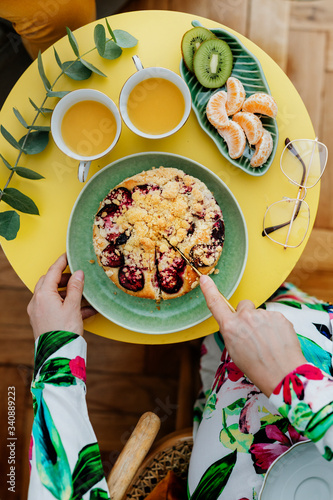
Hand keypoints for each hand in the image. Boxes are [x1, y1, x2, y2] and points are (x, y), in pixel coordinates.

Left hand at [27, 253, 96, 339]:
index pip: (53, 272)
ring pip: (51, 295)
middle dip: (63, 278)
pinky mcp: (41, 321)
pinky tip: (83, 309)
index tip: (68, 255)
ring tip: (82, 294)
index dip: (62, 262)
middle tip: (76, 276)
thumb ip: (76, 288)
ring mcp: (37, 312)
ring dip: (66, 292)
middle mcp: (37, 301)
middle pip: (49, 282)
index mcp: (43, 294)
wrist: (57, 354)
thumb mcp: (73, 306)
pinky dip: (65, 304)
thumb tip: (78, 273)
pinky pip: (53, 306)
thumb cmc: (65, 330)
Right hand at [200, 275, 306, 396]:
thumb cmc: (256, 367)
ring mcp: (263, 315)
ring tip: (268, 343)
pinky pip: (274, 318)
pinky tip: (278, 341)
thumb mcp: (234, 351)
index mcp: (230, 327)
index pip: (216, 304)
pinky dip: (276, 327)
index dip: (209, 290)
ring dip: (263, 324)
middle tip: (254, 334)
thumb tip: (238, 323)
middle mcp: (245, 317)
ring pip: (260, 314)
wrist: (282, 374)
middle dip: (247, 315)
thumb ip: (233, 331)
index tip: (205, 279)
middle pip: (244, 306)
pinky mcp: (279, 316)